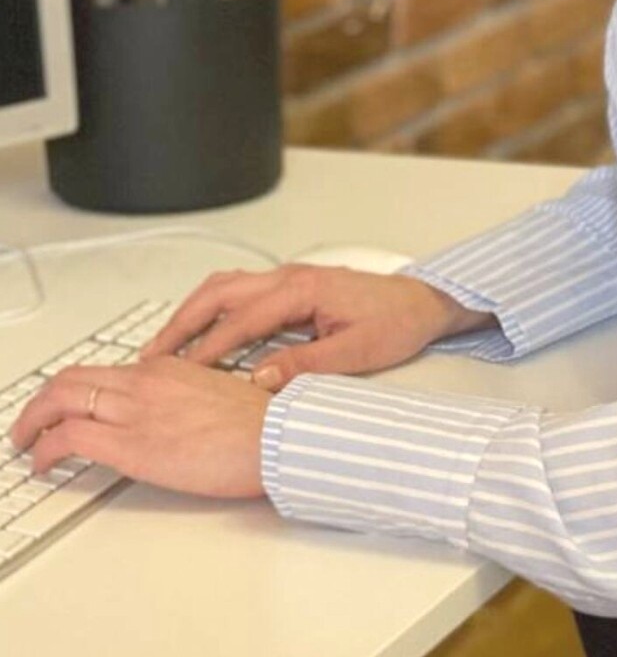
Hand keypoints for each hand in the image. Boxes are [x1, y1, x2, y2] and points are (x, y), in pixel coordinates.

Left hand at [10, 357, 269, 496]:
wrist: (278, 439)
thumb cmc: (262, 426)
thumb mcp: (218, 397)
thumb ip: (186, 398)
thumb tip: (171, 416)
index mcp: (167, 369)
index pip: (101, 370)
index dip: (72, 388)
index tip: (65, 405)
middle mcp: (144, 381)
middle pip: (69, 378)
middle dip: (39, 401)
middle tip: (30, 421)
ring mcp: (134, 411)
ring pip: (58, 400)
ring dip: (31, 422)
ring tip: (25, 441)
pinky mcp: (130, 445)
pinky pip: (67, 437)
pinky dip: (43, 448)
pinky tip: (40, 462)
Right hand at [136, 264, 489, 390]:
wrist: (422, 302)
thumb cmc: (396, 322)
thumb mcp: (358, 351)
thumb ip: (307, 365)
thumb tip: (260, 380)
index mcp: (303, 289)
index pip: (242, 320)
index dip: (209, 348)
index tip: (182, 372)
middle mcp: (289, 276)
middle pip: (219, 293)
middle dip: (182, 323)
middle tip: (153, 354)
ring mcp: (287, 277)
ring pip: (224, 288)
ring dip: (192, 313)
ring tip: (166, 345)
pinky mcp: (290, 286)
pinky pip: (239, 292)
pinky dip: (212, 310)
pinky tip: (200, 333)